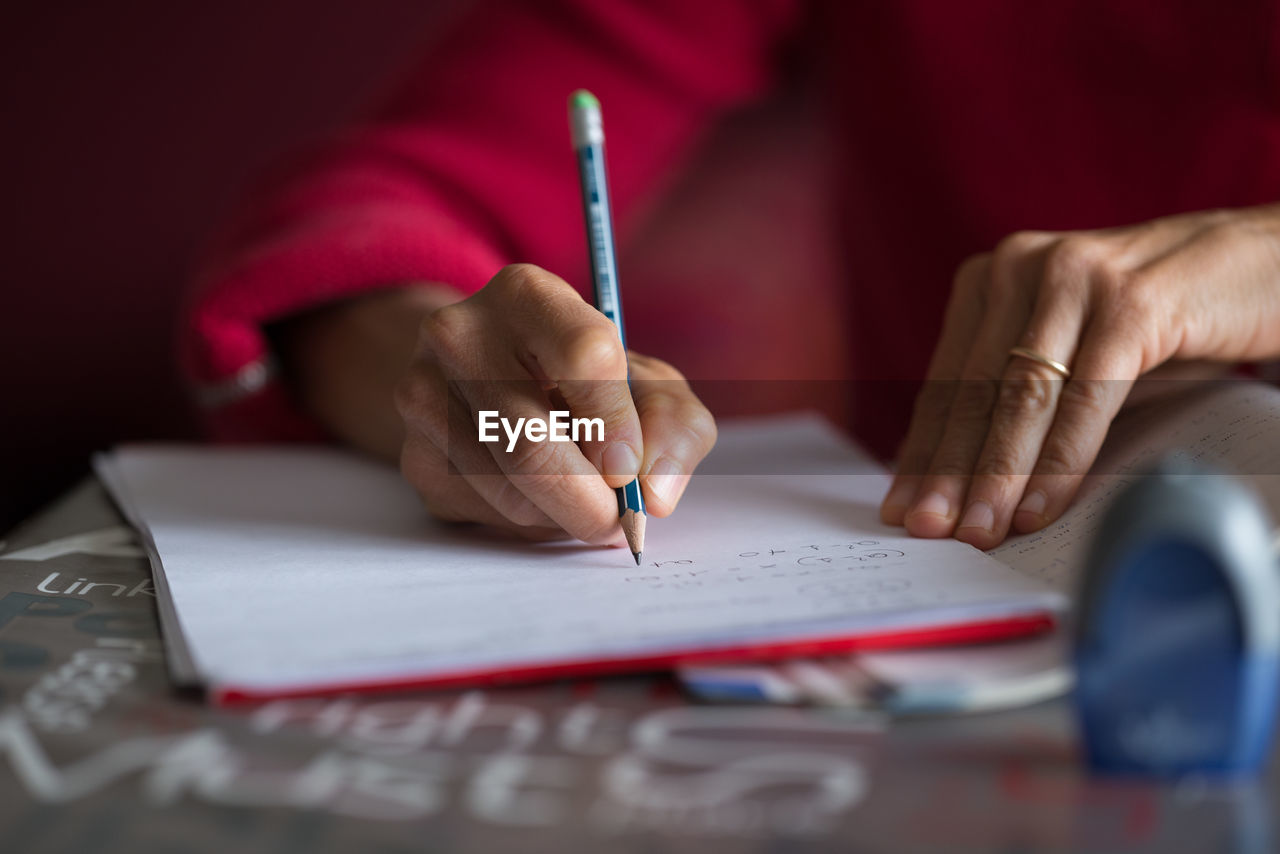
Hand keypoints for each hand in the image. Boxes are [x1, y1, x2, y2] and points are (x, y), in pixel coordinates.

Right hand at [395, 263, 716, 542]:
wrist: (489, 375)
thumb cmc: (584, 379)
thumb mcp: (646, 382)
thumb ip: (673, 426)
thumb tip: (654, 495)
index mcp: (527, 295)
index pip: (585, 355)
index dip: (616, 423)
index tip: (629, 466)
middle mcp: (460, 335)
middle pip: (531, 445)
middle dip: (589, 501)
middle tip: (617, 518)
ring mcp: (424, 395)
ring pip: (510, 492)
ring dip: (561, 514)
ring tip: (576, 487)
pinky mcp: (415, 456)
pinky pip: (486, 513)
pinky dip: (529, 520)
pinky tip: (535, 489)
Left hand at [880, 205, 1279, 548]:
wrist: (1263, 266)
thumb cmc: (1161, 320)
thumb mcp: (1073, 350)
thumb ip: (1017, 396)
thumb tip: (954, 473)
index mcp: (996, 277)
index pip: (948, 381)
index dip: (923, 450)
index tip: (902, 506)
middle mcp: (1023, 266)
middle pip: (974, 390)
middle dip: (948, 471)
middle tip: (927, 531)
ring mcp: (1075, 277)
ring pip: (1022, 397)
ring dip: (997, 474)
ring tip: (978, 532)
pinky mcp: (1133, 302)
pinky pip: (1085, 398)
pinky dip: (1060, 459)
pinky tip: (1040, 505)